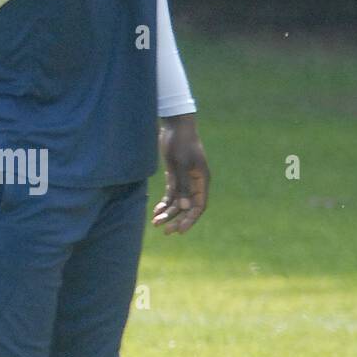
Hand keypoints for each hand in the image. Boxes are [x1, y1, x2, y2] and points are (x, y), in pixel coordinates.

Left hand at [152, 115, 209, 233]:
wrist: (174, 125)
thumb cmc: (180, 142)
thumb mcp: (181, 164)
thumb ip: (183, 185)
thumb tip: (186, 208)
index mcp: (201, 180)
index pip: (199, 206)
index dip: (190, 219)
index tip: (180, 231)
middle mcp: (195, 183)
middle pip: (188, 207)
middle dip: (177, 219)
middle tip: (165, 231)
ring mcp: (184, 179)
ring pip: (178, 202)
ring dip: (168, 213)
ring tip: (155, 223)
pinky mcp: (175, 175)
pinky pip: (171, 194)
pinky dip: (164, 203)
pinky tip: (156, 211)